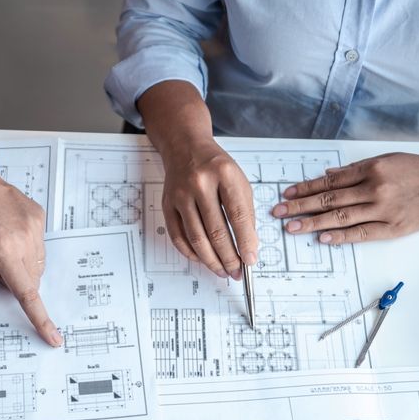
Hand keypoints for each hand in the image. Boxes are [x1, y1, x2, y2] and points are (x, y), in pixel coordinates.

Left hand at [0, 125, 60, 346]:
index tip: (54, 337)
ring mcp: (34, 225)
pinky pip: (37, 246)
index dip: (40, 318)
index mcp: (2, 248)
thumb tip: (1, 284)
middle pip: (31, 279)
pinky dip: (23, 248)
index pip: (26, 292)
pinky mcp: (38, 217)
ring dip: (19, 264)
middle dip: (13, 279)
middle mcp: (25, 237)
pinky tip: (5, 231)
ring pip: (36, 265)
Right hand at [160, 138, 258, 276]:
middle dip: (229, 257)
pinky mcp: (167, 205)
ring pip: (196, 238)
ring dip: (211, 260)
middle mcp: (200, 183)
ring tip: (222, 270)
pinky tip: (203, 259)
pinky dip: (191, 253)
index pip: (238, 215)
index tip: (251, 260)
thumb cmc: (216, 167)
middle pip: (216, 231)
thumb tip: (248, 247)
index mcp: (224, 174)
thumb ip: (245, 212)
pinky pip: (178, 237)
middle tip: (236, 271)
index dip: (246, 242)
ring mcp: (180, 195)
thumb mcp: (239, 181)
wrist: (186, 148)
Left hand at [271, 152, 418, 244]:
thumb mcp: (386, 160)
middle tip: (278, 213)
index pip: (329, 181)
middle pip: (329, 199)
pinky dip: (340, 236)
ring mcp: (383, 210)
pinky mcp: (393, 228)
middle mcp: (374, 188)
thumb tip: (328, 174)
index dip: (304, 188)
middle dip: (300, 207)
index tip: (286, 195)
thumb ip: (356, 169)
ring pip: (340, 217)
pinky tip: (322, 238)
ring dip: (312, 223)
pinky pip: (361, 233)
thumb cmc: (418, 170)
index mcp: (370, 169)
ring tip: (292, 227)